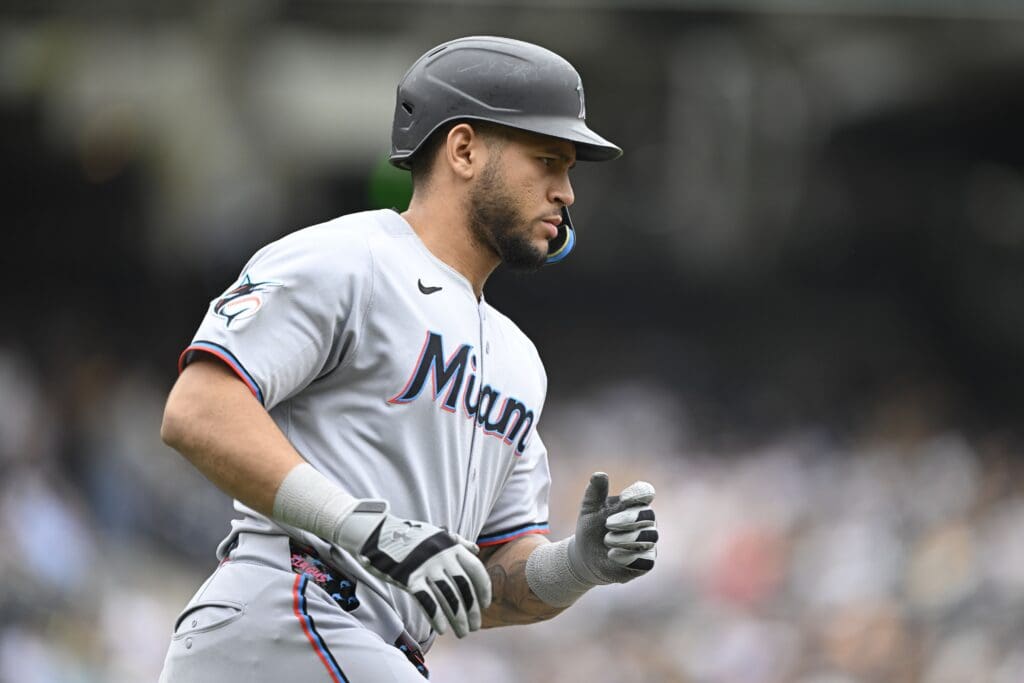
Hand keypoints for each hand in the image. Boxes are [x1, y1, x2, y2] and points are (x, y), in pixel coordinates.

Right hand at [335, 501, 491, 637]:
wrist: (378, 533)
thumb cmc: (409, 536)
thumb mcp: (436, 534)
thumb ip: (457, 542)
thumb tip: (476, 549)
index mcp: (451, 545)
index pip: (476, 569)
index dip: (483, 589)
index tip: (485, 605)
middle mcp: (442, 556)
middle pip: (464, 587)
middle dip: (472, 610)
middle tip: (475, 626)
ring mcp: (426, 567)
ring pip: (449, 598)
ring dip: (458, 619)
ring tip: (462, 632)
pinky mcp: (409, 578)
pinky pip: (428, 602)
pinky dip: (437, 618)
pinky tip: (442, 629)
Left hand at [567, 473, 657, 584]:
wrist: (586, 556)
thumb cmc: (591, 527)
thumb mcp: (589, 509)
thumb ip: (594, 492)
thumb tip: (599, 474)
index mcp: (634, 503)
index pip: (646, 492)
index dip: (638, 494)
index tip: (623, 498)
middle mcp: (646, 521)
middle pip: (649, 515)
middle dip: (629, 519)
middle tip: (608, 524)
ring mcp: (648, 542)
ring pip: (650, 537)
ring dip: (627, 539)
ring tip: (607, 541)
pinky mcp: (646, 562)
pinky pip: (647, 560)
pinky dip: (630, 558)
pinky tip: (612, 555)